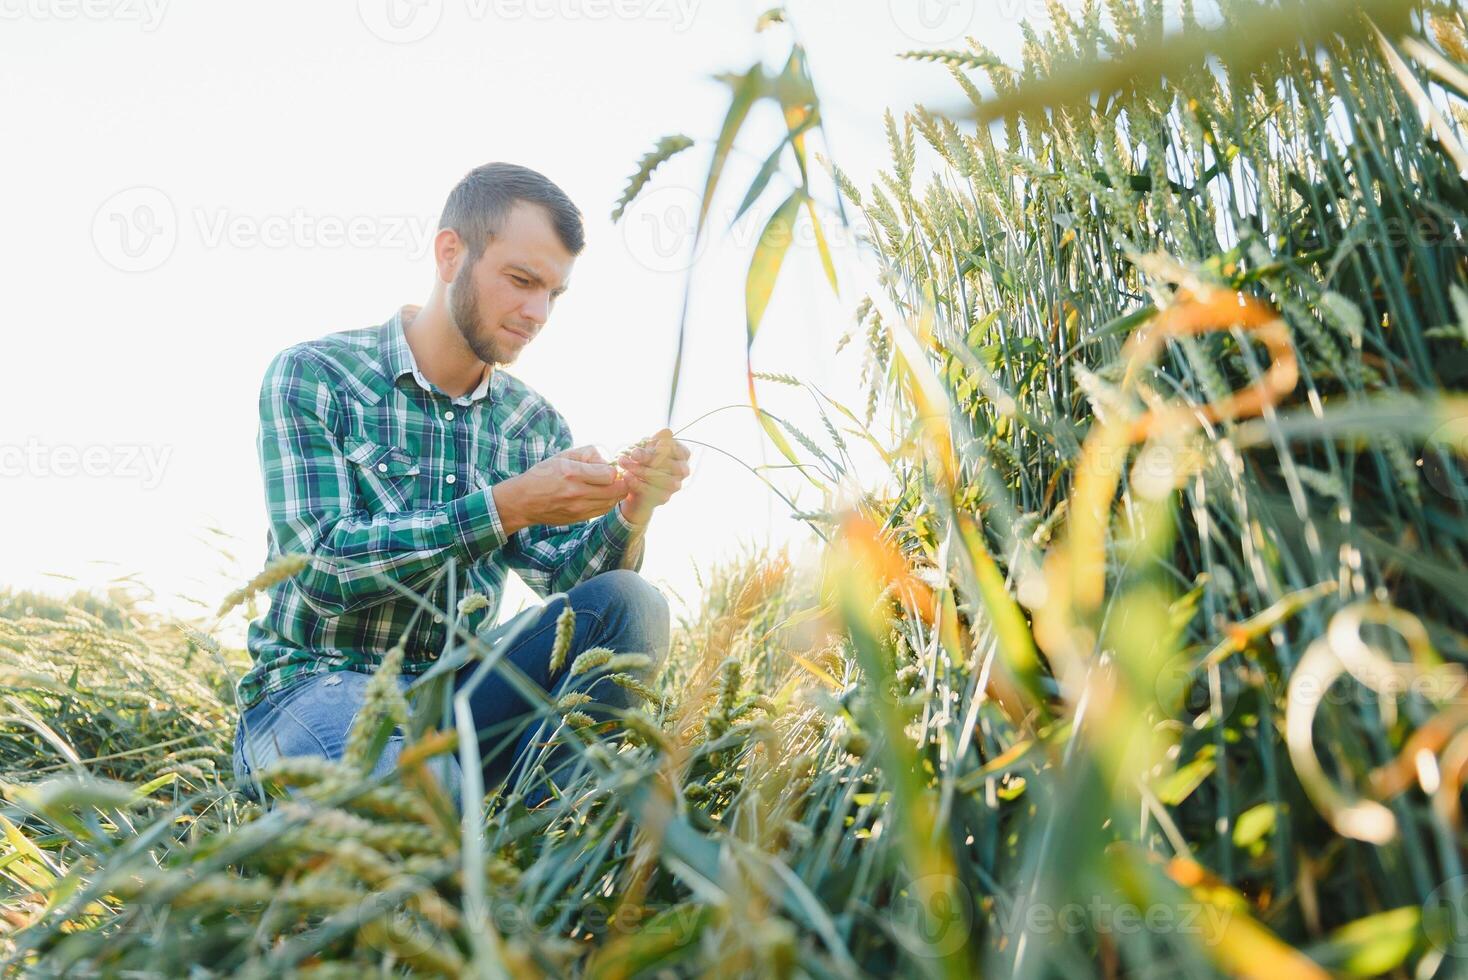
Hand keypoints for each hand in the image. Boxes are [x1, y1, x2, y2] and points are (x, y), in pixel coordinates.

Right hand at [492, 445, 628, 535]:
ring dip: (614, 493)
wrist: (524, 501)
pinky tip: (598, 495)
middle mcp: (577, 492)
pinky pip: (602, 511)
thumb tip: (608, 462)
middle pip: (617, 491)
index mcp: (572, 473)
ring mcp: (578, 508)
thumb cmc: (543, 474)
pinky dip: (606, 502)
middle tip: (613, 478)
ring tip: (605, 486)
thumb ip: (588, 454)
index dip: (613, 470)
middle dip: (619, 482)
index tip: (606, 468)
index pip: (610, 474)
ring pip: (612, 503)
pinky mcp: (578, 518)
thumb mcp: (562, 456)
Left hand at [614, 428, 690, 525]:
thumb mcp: (648, 447)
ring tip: (624, 463)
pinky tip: (626, 476)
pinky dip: (637, 483)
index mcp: (682, 455)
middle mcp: (683, 471)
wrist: (634, 485)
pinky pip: (652, 491)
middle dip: (650, 458)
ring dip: (641, 470)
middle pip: (671, 465)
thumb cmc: (644, 461)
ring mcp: (675, 486)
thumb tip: (666, 431)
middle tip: (633, 453)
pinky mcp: (664, 498)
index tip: (648, 443)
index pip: (679, 450)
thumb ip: (656, 440)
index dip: (663, 446)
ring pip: (662, 479)